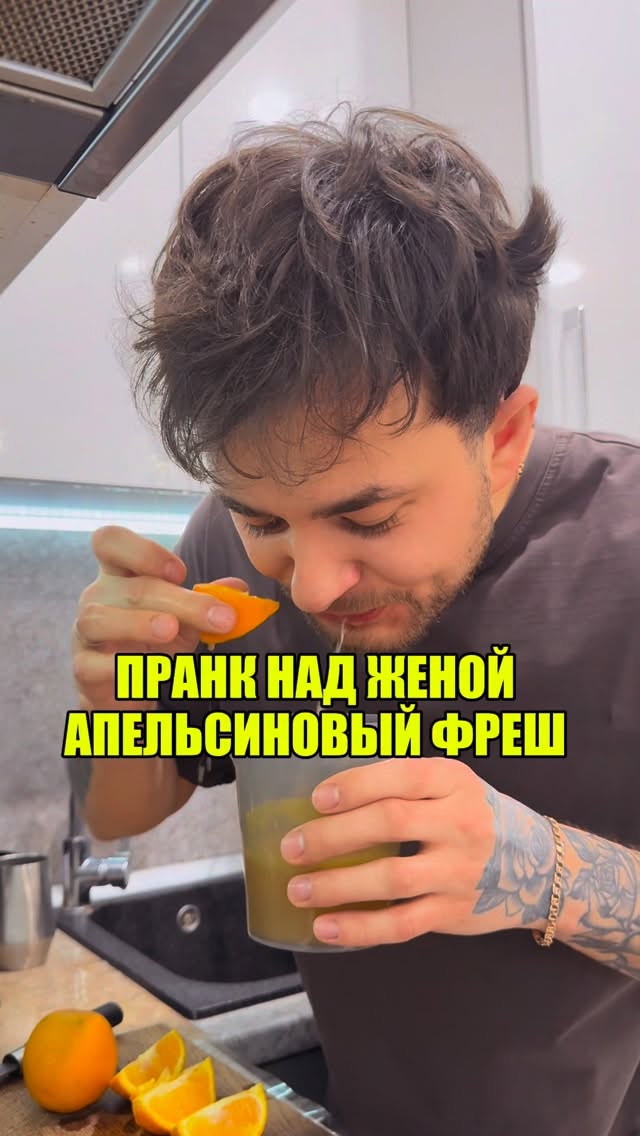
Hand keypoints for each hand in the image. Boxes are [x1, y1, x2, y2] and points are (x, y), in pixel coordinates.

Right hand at [72, 525, 246, 712]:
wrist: (127, 687)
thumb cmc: (153, 640)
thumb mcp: (184, 617)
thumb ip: (208, 600)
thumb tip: (239, 588)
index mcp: (119, 573)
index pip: (110, 541)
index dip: (142, 550)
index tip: (181, 572)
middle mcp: (97, 597)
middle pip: (130, 588)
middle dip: (180, 601)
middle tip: (221, 618)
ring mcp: (85, 633)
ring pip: (98, 619)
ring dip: (139, 623)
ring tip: (172, 630)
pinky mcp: (83, 670)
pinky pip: (93, 665)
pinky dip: (121, 667)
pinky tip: (152, 671)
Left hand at [281, 758, 555, 947]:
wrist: (539, 867)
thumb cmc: (476, 817)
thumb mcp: (451, 785)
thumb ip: (402, 784)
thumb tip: (326, 792)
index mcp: (453, 781)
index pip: (401, 777)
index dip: (356, 786)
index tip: (317, 799)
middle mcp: (460, 823)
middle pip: (390, 823)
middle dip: (333, 835)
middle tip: (292, 847)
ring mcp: (459, 871)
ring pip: (392, 878)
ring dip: (338, 885)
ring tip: (298, 889)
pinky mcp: (453, 912)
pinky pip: (401, 923)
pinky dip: (360, 927)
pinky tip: (326, 926)